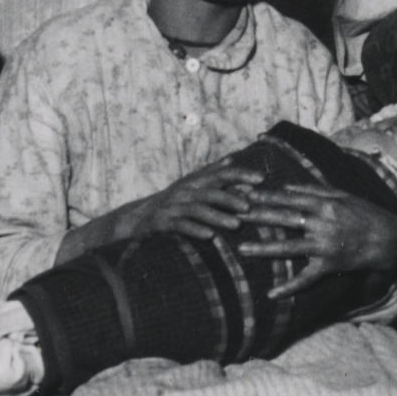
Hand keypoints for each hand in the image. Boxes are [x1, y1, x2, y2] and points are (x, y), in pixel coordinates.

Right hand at [130, 161, 264, 241]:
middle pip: (210, 191)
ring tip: (235, 225)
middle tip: (249, 206)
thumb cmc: (170, 203)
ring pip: (197, 209)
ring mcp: (173, 207)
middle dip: (231, 198)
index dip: (240, 175)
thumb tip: (231, 159)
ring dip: (217, 216)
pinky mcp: (162, 222)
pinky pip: (180, 225)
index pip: (220, 174)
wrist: (135, 218)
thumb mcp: (189, 185)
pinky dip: (195, 229)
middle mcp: (185, 191)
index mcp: (194, 182)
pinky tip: (209, 236)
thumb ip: (210, 173)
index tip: (261, 179)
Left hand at [234, 187, 396, 298]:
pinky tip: (272, 294)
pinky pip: (306, 278)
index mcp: (324, 204)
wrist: (388, 238)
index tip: (244, 194)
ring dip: (264, 249)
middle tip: (234, 216)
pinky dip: (289, 288)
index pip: (288, 198)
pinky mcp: (329, 265)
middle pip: (283, 219)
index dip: (265, 196)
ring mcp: (325, 245)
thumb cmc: (364, 213)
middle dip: (257, 217)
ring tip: (242, 249)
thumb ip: (313, 190)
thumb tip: (286, 186)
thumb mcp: (341, 195)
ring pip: (289, 248)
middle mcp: (322, 223)